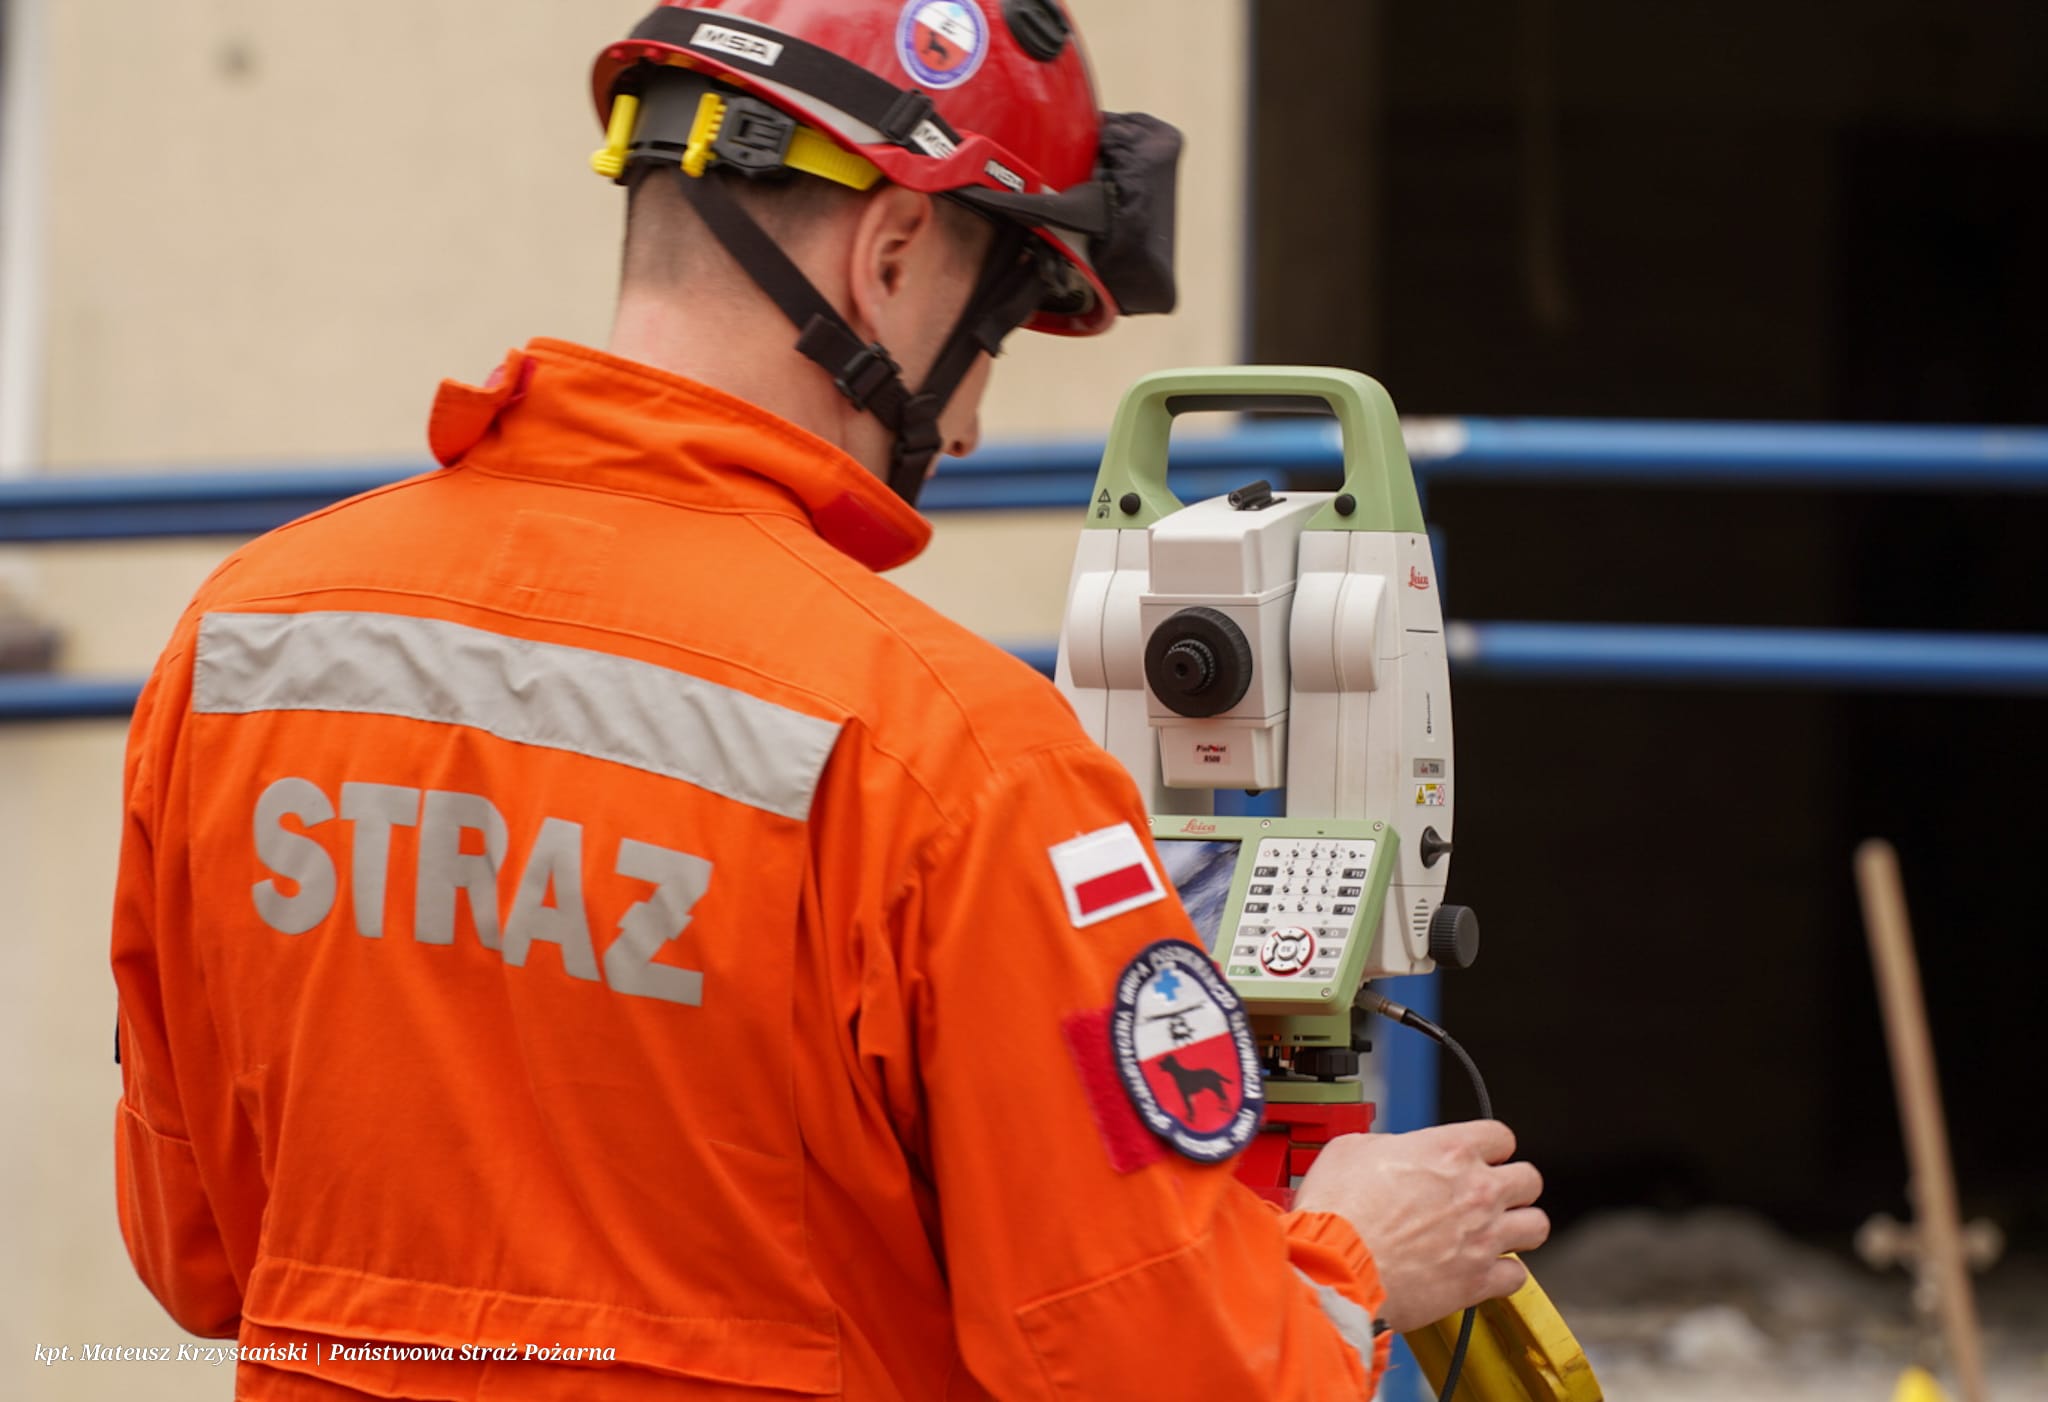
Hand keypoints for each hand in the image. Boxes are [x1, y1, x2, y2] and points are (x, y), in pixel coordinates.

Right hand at [1292, 1121, 1547, 1331]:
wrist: (1336, 1265)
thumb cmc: (1338, 1211)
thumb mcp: (1351, 1150)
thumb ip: (1386, 1146)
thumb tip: (1390, 1153)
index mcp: (1448, 1150)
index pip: (1500, 1136)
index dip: (1489, 1147)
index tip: (1480, 1158)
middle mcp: (1476, 1190)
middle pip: (1529, 1179)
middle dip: (1513, 1186)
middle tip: (1492, 1196)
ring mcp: (1483, 1236)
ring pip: (1536, 1226)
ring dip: (1519, 1228)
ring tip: (1498, 1234)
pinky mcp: (1478, 1280)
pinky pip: (1517, 1276)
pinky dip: (1502, 1274)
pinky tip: (1482, 1271)